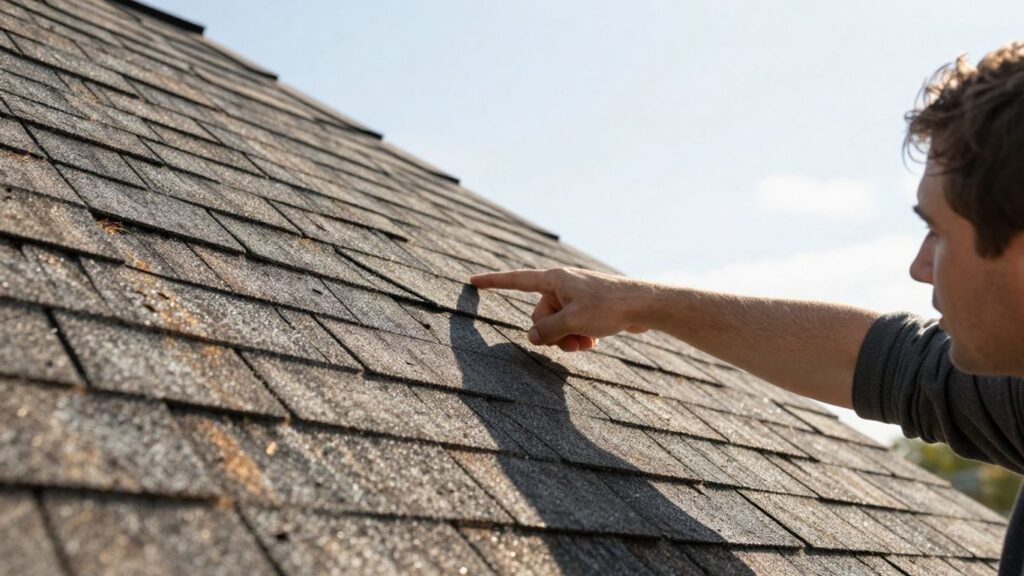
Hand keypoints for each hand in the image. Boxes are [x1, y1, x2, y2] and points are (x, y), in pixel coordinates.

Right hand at [469, 267, 651, 351]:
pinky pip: (571, 326)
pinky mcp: (587, 308)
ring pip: (556, 325)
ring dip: (567, 338)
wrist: (644, 305)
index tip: (472, 281)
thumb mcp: (573, 322)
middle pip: (539, 315)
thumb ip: (547, 331)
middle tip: (573, 339)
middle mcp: (562, 285)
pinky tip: (593, 340)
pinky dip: (578, 336)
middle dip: (552, 333)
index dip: (493, 282)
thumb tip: (532, 337)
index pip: (516, 280)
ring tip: (586, 342)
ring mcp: (575, 297)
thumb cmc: (609, 307)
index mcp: (554, 280)